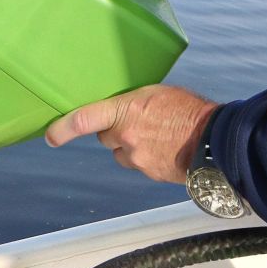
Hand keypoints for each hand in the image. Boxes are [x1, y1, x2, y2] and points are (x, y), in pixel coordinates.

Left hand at [44, 85, 218, 183]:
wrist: (215, 139)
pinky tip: (167, 148)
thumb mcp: (157, 93)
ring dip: (132, 147)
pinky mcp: (149, 173)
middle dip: (115, 133)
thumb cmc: (190, 110)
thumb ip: (135, 103)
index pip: (83, 120)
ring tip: (158, 136)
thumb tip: (125, 110)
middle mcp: (126, 137)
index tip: (51, 136)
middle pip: (105, 138)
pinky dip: (149, 158)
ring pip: (123, 154)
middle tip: (137, 122)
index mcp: (125, 110)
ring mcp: (137, 158)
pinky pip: (140, 165)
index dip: (62, 129)